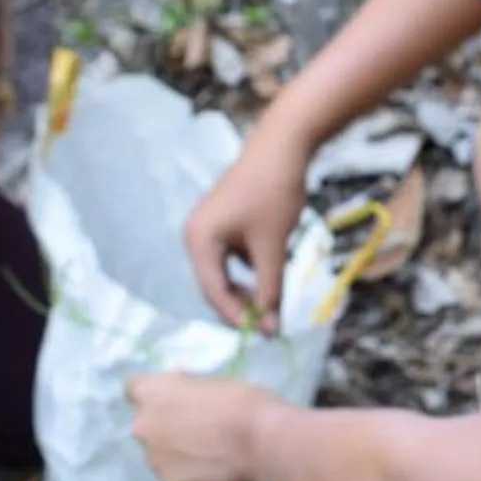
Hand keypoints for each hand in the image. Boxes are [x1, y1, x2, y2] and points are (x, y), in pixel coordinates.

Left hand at [127, 373, 274, 480]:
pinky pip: (174, 477)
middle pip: (145, 425)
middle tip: (196, 431)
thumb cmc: (241, 401)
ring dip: (175, 454)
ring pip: (158, 455)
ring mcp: (153, 458)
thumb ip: (185, 393)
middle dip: (163, 428)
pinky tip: (211, 471)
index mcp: (152, 392)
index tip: (171, 401)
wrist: (258, 440)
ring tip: (207, 456)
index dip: (153, 396)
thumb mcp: (207, 383)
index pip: (133, 389)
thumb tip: (182, 402)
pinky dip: (188, 475)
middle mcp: (143, 425)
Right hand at [184, 140, 306, 331]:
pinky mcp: (226, 223)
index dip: (237, 316)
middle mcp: (197, 236)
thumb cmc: (274, 193)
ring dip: (250, 287)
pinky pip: (235, 257)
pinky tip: (274, 267)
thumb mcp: (273, 247)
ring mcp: (210, 229)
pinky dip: (254, 268)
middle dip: (242, 304)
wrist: (283, 146)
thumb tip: (270, 329)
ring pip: (228, 273)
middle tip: (271, 322)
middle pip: (216, 285)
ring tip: (276, 295)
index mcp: (199, 240)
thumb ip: (271, 290)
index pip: (213, 291)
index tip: (262, 333)